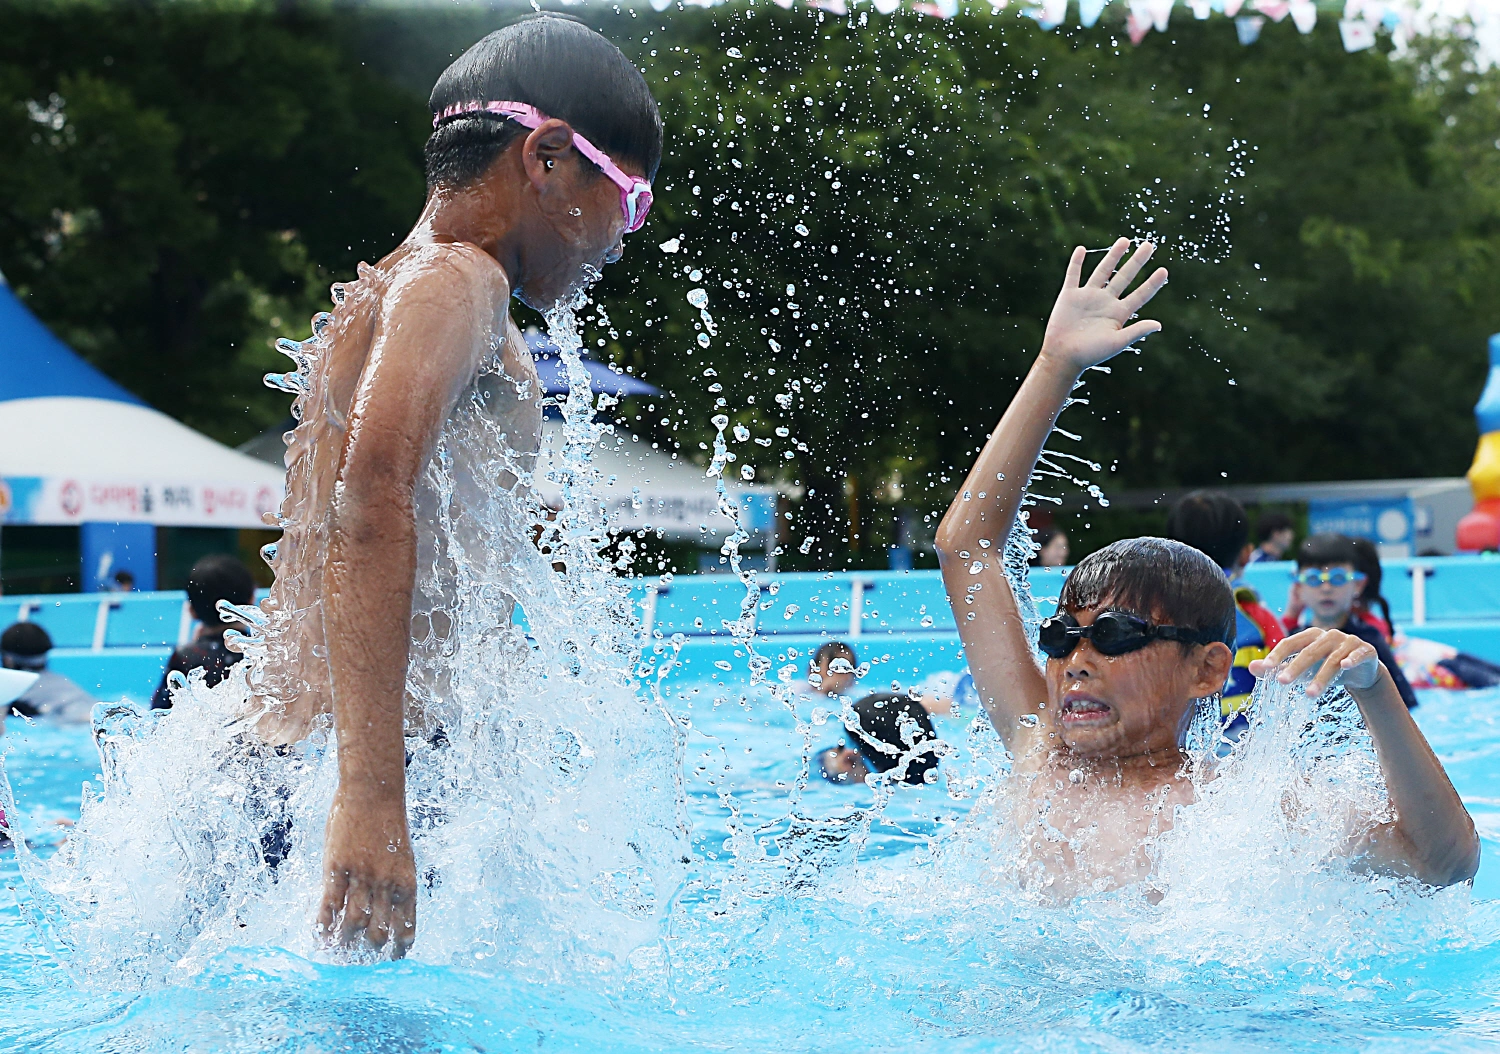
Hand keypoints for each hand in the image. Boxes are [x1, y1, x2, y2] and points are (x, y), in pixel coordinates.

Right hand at [317, 787, 415, 957]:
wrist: (374, 792)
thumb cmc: (388, 824)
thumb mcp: (402, 857)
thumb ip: (396, 885)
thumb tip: (386, 912)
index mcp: (407, 883)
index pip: (406, 927)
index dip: (397, 949)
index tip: (390, 961)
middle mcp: (386, 884)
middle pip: (378, 932)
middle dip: (369, 950)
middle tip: (358, 958)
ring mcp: (361, 877)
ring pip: (353, 923)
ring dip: (344, 944)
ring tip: (336, 953)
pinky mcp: (337, 868)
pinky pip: (329, 906)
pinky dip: (323, 926)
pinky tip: (319, 937)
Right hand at [1040, 238, 1168, 372]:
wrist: (1063, 356)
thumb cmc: (1090, 354)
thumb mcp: (1116, 342)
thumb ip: (1136, 331)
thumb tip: (1158, 325)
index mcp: (1118, 314)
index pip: (1140, 295)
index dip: (1152, 283)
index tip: (1164, 270)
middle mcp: (1105, 302)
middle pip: (1125, 277)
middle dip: (1137, 262)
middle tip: (1149, 245)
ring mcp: (1087, 297)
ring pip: (1103, 272)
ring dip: (1113, 256)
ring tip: (1125, 241)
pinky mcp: (1069, 296)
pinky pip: (1073, 275)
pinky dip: (1076, 262)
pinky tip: (1081, 249)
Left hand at [1248, 626, 1382, 696]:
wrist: (1361, 670)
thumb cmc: (1325, 666)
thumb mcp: (1303, 667)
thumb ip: (1278, 667)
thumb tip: (1252, 668)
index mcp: (1310, 636)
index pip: (1290, 643)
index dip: (1277, 655)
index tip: (1265, 669)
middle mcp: (1328, 635)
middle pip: (1309, 652)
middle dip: (1295, 668)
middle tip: (1281, 682)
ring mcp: (1349, 641)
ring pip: (1332, 660)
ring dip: (1321, 677)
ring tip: (1310, 694)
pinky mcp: (1366, 650)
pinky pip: (1358, 654)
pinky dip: (1352, 659)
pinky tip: (1345, 666)